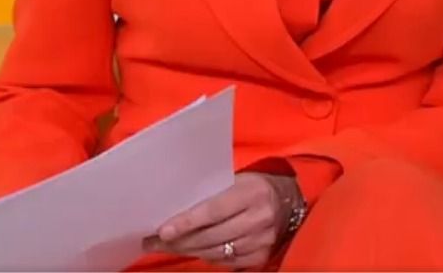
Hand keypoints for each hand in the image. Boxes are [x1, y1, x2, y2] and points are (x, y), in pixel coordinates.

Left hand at [144, 171, 299, 269]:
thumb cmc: (254, 186)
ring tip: (168, 246)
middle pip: (211, 236)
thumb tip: (174, 211)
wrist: (288, 199)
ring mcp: (262, 240)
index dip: (186, 223)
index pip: (213, 211)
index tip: (163, 231)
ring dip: (188, 251)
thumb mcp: (236, 181)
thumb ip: (211, 195)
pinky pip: (227, 262)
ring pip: (216, 252)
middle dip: (179, 241)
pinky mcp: (262, 256)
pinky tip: (195, 251)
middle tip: (154, 242)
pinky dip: (208, 258)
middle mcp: (260, 217)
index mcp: (252, 192)